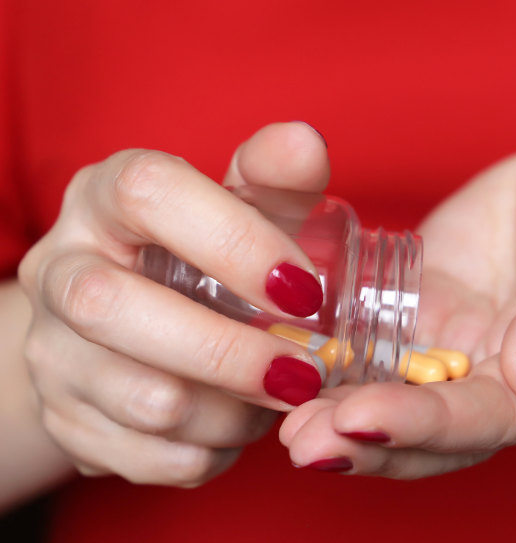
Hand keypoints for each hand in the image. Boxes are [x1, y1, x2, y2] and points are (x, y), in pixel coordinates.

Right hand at [18, 122, 330, 485]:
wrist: (137, 325)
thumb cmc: (204, 255)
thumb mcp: (240, 207)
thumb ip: (274, 179)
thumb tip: (304, 142)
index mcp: (105, 197)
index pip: (150, 194)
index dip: (236, 242)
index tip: (305, 290)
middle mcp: (60, 268)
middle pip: (111, 309)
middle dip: (228, 351)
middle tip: (305, 370)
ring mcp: (50, 351)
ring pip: (142, 400)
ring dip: (233, 411)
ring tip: (276, 394)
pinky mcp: (65, 420)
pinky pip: (148, 458)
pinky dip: (213, 450)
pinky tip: (236, 423)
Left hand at [280, 136, 515, 476]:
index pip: (485, 420)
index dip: (424, 426)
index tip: (361, 420)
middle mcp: (492, 378)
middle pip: (426, 429)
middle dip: (363, 440)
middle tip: (299, 442)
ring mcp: (450, 347)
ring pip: (389, 394)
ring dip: (336, 414)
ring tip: (282, 421)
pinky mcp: (418, 312)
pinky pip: (370, 342)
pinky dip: (331, 358)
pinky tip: (287, 361)